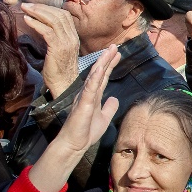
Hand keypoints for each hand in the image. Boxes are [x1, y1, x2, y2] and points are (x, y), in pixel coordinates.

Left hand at [21, 2, 81, 97]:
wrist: (64, 84)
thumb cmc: (58, 70)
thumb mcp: (59, 50)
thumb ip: (54, 38)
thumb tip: (41, 27)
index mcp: (73, 37)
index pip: (64, 16)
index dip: (50, 9)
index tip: (36, 7)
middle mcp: (72, 37)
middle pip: (59, 15)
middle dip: (42, 7)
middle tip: (27, 4)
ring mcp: (67, 42)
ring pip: (54, 20)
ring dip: (38, 12)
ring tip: (26, 9)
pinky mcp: (58, 48)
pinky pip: (47, 31)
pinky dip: (36, 23)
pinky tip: (27, 20)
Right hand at [28, 47, 121, 191]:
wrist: (75, 144)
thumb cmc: (86, 132)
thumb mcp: (104, 118)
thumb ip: (109, 107)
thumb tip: (115, 98)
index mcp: (93, 96)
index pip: (103, 77)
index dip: (110, 65)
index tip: (117, 54)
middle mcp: (88, 93)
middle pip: (100, 72)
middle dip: (107, 59)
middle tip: (115, 46)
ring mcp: (85, 97)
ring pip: (95, 76)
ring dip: (102, 63)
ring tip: (110, 51)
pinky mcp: (83, 104)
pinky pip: (90, 88)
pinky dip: (95, 78)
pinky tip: (100, 68)